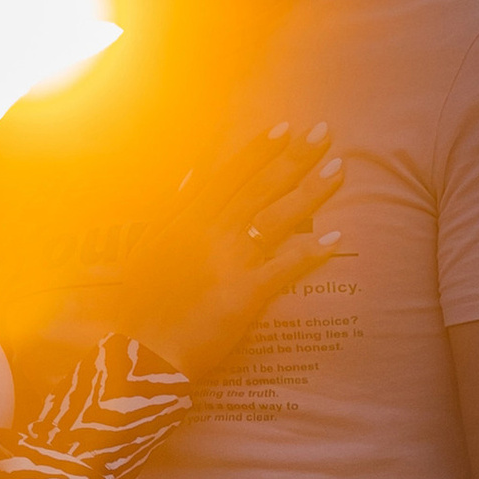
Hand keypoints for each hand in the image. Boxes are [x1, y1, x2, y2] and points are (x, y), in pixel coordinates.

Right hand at [125, 123, 342, 384]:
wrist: (140, 348)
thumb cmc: (140, 302)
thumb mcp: (150, 245)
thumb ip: (173, 209)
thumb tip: (190, 176)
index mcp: (185, 219)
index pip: (229, 175)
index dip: (259, 151)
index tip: (285, 129)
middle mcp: (209, 232)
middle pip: (260, 188)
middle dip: (295, 158)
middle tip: (324, 134)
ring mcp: (228, 261)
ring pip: (277, 218)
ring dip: (311, 192)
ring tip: (338, 170)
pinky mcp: (244, 294)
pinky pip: (285, 268)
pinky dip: (311, 252)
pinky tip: (336, 239)